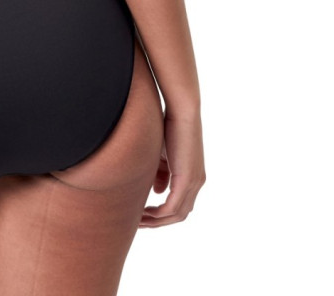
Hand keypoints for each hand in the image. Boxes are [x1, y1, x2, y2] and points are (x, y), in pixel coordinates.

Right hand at [139, 108, 204, 227]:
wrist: (181, 110)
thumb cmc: (169, 126)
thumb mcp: (162, 154)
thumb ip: (161, 173)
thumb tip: (157, 192)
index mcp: (193, 176)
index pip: (179, 204)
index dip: (161, 212)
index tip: (142, 213)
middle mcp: (197, 183)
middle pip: (179, 214)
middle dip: (158, 221)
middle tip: (138, 222)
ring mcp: (194, 183)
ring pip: (176, 214)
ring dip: (156, 220)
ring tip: (137, 220)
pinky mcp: (187, 180)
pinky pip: (172, 207)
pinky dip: (158, 214)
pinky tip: (143, 214)